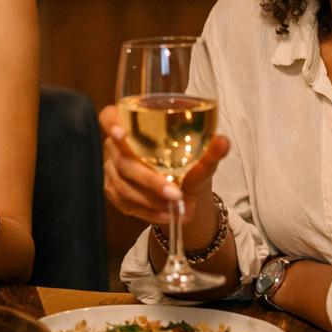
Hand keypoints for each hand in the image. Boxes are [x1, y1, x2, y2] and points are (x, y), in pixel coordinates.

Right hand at [98, 104, 228, 222]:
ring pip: (122, 185)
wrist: (183, 191)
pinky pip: (123, 203)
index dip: (110, 123)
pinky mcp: (113, 191)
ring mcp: (111, 169)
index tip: (122, 134)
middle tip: (175, 193)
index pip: (109, 116)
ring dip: (149, 199)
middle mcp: (116, 145)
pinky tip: (165, 215)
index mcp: (132, 126)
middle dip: (148, 179)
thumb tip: (223, 142)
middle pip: (122, 160)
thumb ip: (209, 152)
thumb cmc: (187, 164)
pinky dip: (146, 212)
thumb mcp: (200, 158)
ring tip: (174, 207)